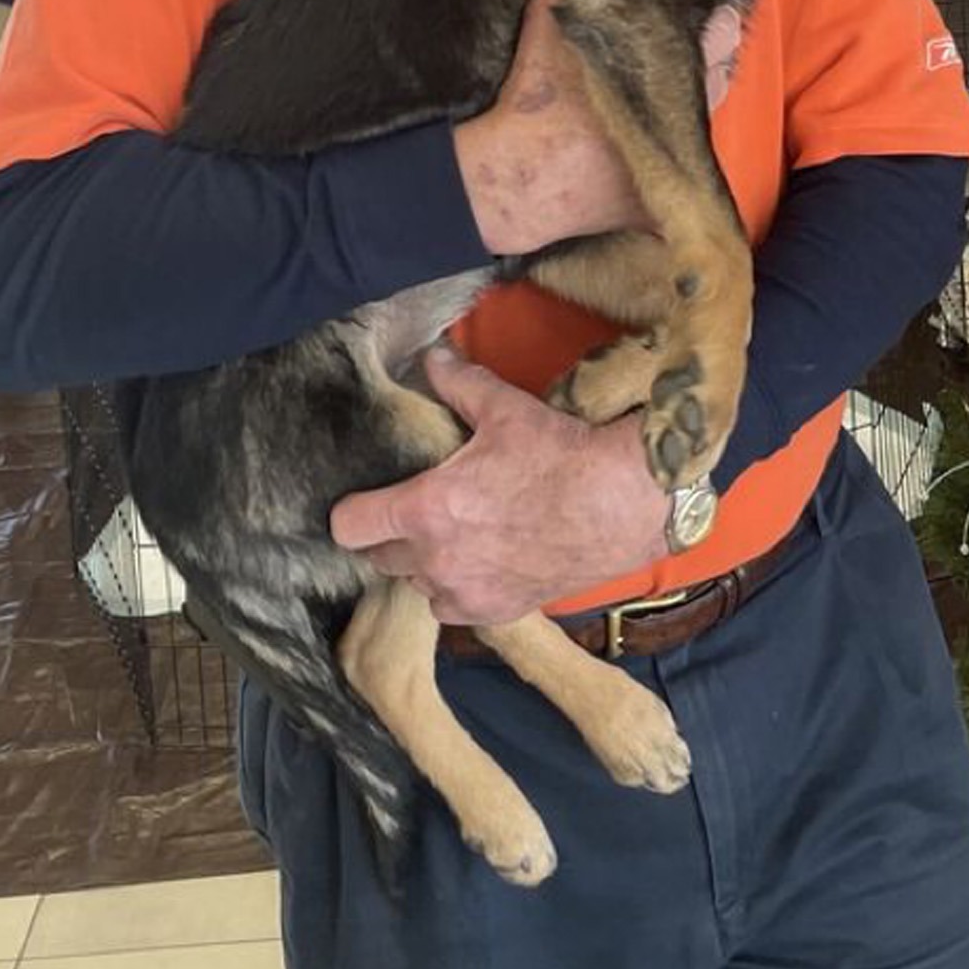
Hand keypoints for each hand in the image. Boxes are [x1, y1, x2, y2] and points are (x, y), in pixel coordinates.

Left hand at [329, 343, 669, 625]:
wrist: (620, 504)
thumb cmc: (560, 455)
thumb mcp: (504, 408)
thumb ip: (456, 382)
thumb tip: (432, 355)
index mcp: (425, 509)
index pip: (349, 527)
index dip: (351, 509)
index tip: (364, 498)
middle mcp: (436, 560)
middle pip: (378, 559)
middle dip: (388, 534)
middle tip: (412, 508)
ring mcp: (466, 593)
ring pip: (415, 585)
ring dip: (422, 564)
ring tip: (447, 536)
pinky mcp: (496, 612)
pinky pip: (452, 608)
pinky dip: (455, 589)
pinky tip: (476, 562)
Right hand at [453, 0, 744, 258]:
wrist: (516, 176)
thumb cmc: (533, 97)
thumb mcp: (547, 22)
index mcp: (660, 71)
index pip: (716, 43)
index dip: (720, 27)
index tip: (720, 14)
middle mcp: (676, 117)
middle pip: (716, 82)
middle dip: (715, 59)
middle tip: (713, 38)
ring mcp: (671, 160)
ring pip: (702, 123)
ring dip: (698, 100)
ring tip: (691, 77)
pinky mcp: (659, 200)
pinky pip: (683, 171)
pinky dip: (680, 151)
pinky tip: (670, 135)